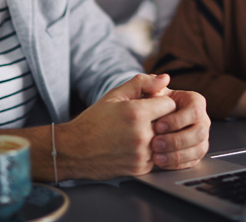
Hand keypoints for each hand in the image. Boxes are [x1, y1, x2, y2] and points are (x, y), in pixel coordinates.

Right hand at [58, 74, 176, 179]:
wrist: (75, 150)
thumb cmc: (94, 120)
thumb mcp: (115, 95)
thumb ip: (142, 83)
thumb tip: (165, 78)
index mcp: (137, 113)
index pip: (170, 104)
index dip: (160, 102)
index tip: (149, 104)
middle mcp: (142, 135)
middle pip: (170, 123)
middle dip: (160, 118)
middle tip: (143, 118)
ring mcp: (142, 154)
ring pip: (166, 140)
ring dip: (157, 135)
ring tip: (136, 132)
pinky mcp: (141, 169)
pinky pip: (158, 156)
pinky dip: (150, 150)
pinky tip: (133, 145)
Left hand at [151, 86, 210, 169]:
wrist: (145, 119)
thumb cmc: (147, 103)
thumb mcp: (145, 90)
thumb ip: (151, 83)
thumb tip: (163, 78)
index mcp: (194, 101)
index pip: (194, 111)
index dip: (177, 120)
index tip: (158, 125)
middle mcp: (201, 120)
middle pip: (199, 132)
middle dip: (176, 140)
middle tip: (156, 144)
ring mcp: (200, 137)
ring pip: (198, 149)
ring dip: (177, 155)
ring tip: (156, 156)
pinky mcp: (195, 152)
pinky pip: (192, 161)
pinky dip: (176, 164)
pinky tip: (161, 162)